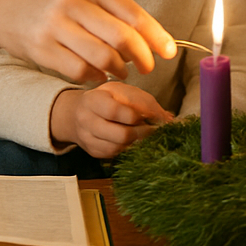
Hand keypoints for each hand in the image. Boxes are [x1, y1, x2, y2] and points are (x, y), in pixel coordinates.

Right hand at [0, 0, 176, 82]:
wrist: (3, 7)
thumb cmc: (53, 1)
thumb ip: (112, 10)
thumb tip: (151, 38)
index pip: (132, 12)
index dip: (155, 35)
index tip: (169, 51)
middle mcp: (72, 2)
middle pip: (121, 37)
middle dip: (141, 57)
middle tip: (147, 67)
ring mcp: (54, 26)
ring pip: (102, 57)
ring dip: (119, 69)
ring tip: (122, 71)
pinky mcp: (41, 49)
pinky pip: (80, 71)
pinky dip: (96, 77)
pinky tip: (99, 76)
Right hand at [51, 83, 172, 158]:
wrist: (78, 112)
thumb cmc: (107, 99)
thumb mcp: (123, 91)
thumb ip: (144, 103)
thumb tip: (167, 119)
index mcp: (93, 100)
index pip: (114, 112)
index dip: (134, 116)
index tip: (145, 116)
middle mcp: (86, 120)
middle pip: (119, 135)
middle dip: (141, 133)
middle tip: (152, 130)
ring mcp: (87, 138)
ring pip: (118, 148)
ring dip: (136, 142)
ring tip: (143, 134)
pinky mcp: (93, 152)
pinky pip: (115, 154)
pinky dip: (127, 148)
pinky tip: (133, 140)